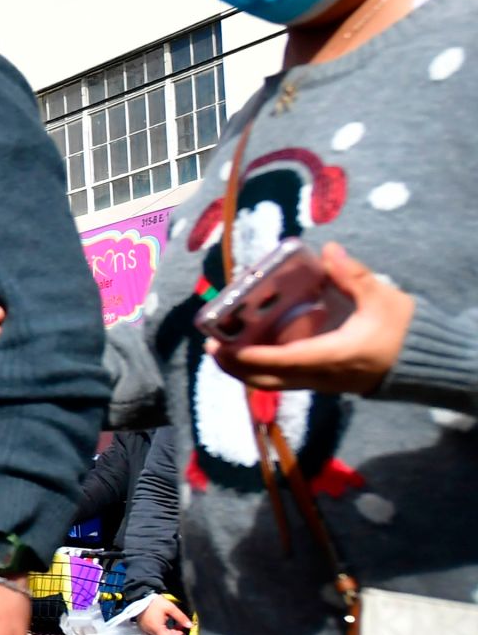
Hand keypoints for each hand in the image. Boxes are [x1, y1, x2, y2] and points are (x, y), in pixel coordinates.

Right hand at [137, 596, 191, 634]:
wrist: (140, 597)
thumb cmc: (155, 602)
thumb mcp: (170, 607)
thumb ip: (181, 617)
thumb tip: (190, 625)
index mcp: (157, 628)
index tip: (182, 630)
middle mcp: (150, 631)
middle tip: (180, 627)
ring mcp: (146, 630)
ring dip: (168, 632)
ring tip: (174, 624)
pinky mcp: (144, 627)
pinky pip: (155, 632)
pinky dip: (162, 630)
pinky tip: (165, 623)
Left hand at [209, 243, 414, 395]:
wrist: (423, 361)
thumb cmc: (403, 330)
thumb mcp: (382, 298)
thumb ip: (353, 276)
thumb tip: (328, 251)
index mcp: (330, 356)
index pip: (280, 361)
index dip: (248, 355)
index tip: (221, 345)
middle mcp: (318, 376)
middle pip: (265, 380)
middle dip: (234, 365)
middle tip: (211, 344)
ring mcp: (319, 383)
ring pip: (272, 383)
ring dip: (244, 369)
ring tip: (222, 348)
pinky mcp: (321, 382)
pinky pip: (283, 380)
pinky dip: (262, 368)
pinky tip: (250, 349)